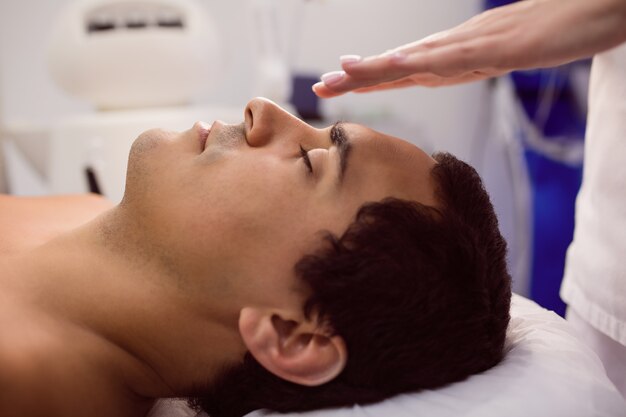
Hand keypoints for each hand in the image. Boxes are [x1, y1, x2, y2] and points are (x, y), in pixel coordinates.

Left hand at [313, 0, 625, 97]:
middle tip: (321, 86)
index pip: (404, 68)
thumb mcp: (501, 54)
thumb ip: (471, 63)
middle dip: (357, 77)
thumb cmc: (551, 30)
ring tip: (342, 75)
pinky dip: (423, 64)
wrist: (592, 9)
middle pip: (399, 64)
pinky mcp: (497, 46)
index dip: (369, 76)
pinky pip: (453, 58)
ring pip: (416, 59)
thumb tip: (447, 72)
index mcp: (454, 53)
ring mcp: (474, 44)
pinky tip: (400, 67)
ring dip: (378, 69)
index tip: (337, 82)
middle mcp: (455, 47)